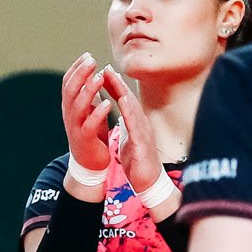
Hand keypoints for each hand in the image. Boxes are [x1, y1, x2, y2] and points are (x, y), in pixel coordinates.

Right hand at [58, 53, 117, 178]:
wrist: (89, 162)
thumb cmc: (91, 133)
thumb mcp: (87, 111)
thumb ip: (87, 94)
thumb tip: (91, 73)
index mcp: (69, 105)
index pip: (68, 82)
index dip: (76, 68)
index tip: (87, 55)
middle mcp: (69, 114)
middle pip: (70, 89)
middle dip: (80, 74)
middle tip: (92, 60)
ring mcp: (75, 126)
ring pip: (78, 105)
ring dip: (88, 90)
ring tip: (100, 77)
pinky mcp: (84, 138)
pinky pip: (89, 124)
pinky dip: (97, 113)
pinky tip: (107, 103)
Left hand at [103, 68, 164, 194]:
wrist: (148, 183)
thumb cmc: (138, 161)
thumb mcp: (129, 138)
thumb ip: (127, 124)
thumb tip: (122, 113)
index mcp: (135, 123)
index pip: (123, 100)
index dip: (114, 86)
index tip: (103, 72)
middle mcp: (140, 125)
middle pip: (128, 100)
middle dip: (117, 83)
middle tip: (106, 68)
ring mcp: (143, 134)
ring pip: (133, 109)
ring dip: (124, 94)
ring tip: (115, 80)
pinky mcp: (143, 145)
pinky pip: (136, 128)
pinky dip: (130, 114)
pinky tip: (124, 105)